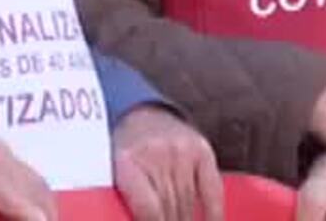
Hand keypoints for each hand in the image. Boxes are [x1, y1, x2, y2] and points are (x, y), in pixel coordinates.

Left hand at [112, 106, 223, 220]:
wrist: (141, 114)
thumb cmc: (126, 151)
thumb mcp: (111, 170)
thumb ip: (127, 198)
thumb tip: (137, 220)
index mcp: (127, 160)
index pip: (148, 209)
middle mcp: (156, 152)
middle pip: (168, 207)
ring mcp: (181, 151)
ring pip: (188, 202)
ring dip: (186, 220)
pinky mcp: (202, 150)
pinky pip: (213, 191)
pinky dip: (213, 213)